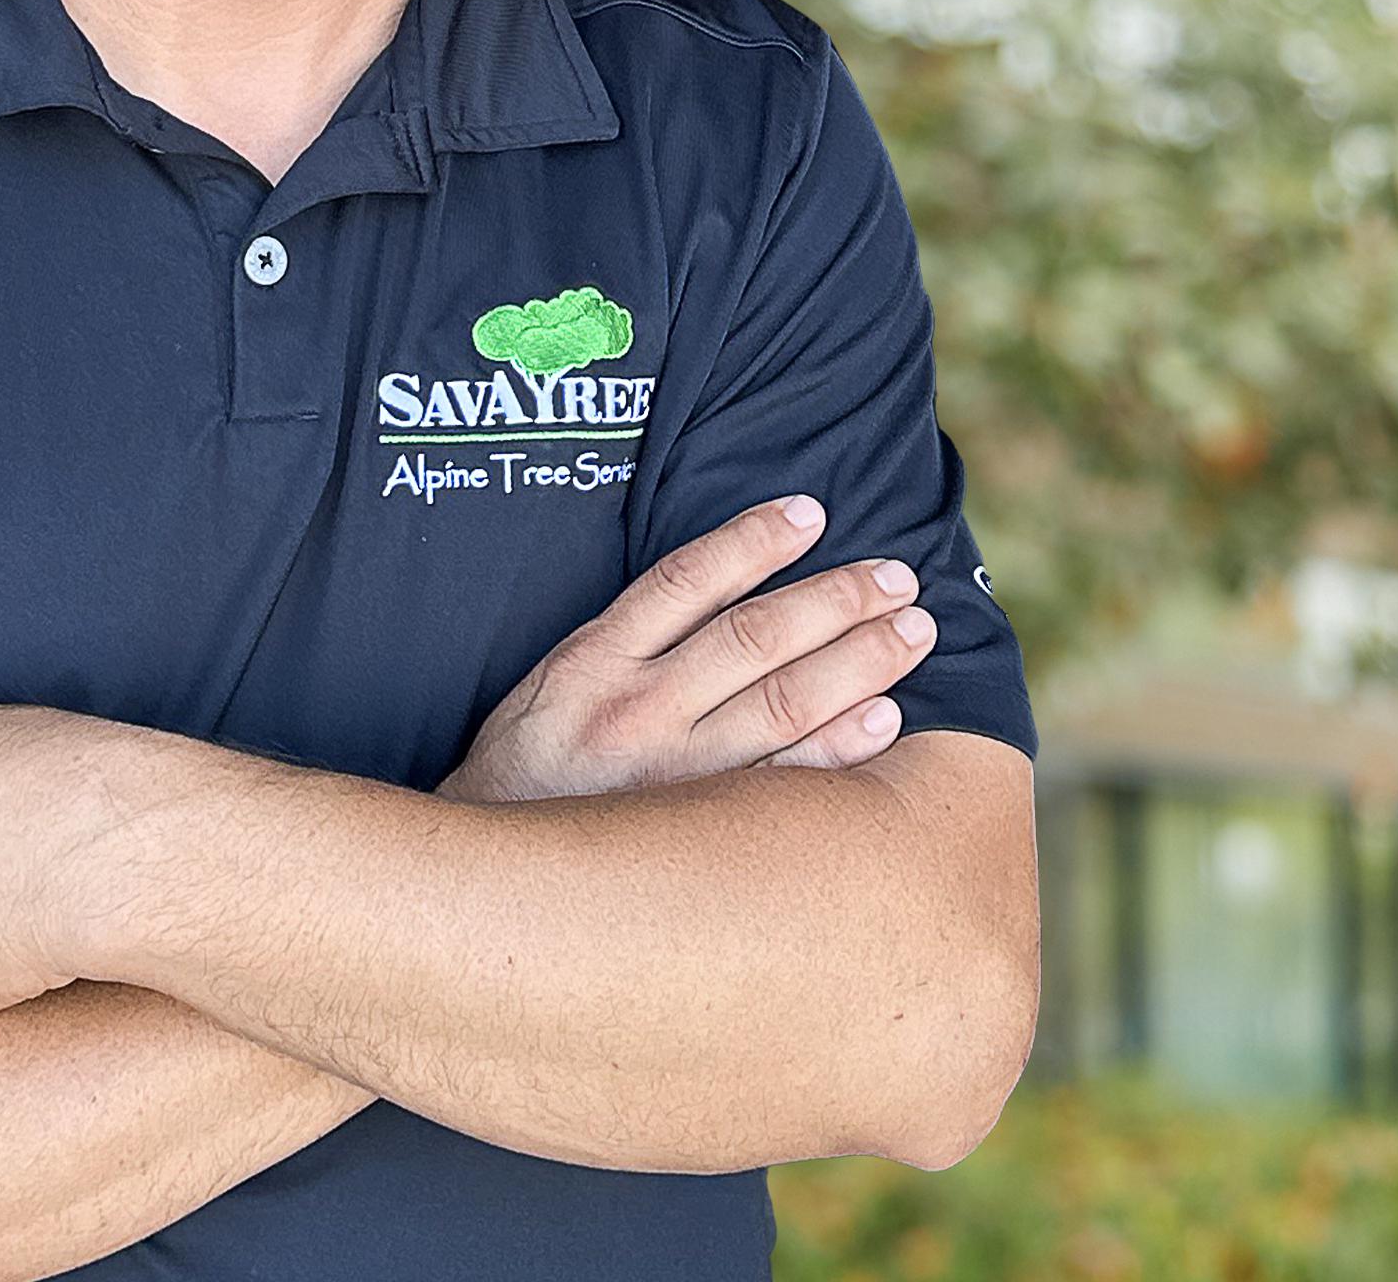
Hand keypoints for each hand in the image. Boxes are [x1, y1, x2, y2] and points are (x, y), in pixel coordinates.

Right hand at [437, 495, 933, 803]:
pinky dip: (840, 748)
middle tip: (899, 578)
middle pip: (754, 637)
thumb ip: (623, 648)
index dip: (753, 540)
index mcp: (592, 661)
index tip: (811, 512)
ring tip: (911, 631)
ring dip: (857, 660)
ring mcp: (672, 776)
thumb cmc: (526, 776)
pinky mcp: (697, 837)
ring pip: (782, 702)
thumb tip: (719, 596)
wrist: (486, 886)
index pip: (686, 578)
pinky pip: (785, 786)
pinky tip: (885, 719)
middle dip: (835, 599)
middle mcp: (635, 710)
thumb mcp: (549, 688)